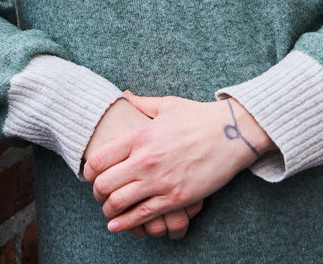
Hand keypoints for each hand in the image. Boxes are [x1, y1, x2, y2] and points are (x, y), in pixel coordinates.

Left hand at [85, 92, 271, 234]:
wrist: (234, 134)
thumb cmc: (199, 117)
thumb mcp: (166, 105)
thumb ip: (141, 103)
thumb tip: (124, 95)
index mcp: (139, 136)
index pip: (98, 160)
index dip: (88, 172)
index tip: (90, 176)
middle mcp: (145, 160)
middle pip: (104, 185)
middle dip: (96, 194)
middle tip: (99, 196)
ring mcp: (160, 181)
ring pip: (120, 203)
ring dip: (109, 210)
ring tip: (109, 211)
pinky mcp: (176, 198)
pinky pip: (143, 216)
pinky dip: (126, 224)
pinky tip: (117, 226)